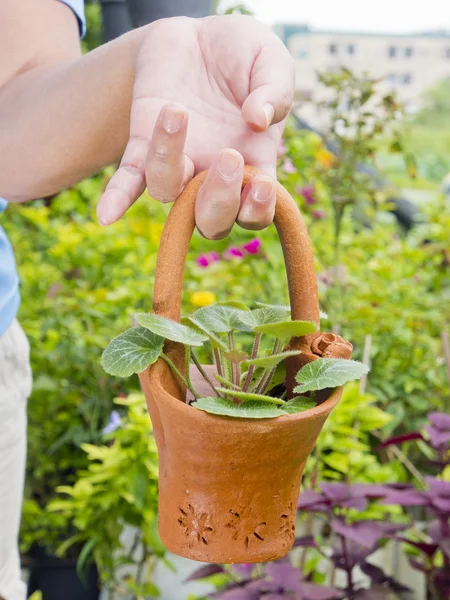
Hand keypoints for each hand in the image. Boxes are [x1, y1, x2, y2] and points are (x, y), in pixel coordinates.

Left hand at [97, 15, 293, 238]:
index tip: (260, 185)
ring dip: (169, 165)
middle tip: (227, 156)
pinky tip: (106, 215)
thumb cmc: (242, 54)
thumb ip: (276, 90)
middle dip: (218, 201)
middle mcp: (213, 177)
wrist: (199, 35)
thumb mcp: (271, 61)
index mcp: (252, 166)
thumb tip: (259, 120)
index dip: (258, 211)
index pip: (255, 212)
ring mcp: (179, 163)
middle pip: (212, 221)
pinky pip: (129, 179)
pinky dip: (118, 197)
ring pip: (168, 193)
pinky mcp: (143, 144)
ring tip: (178, 110)